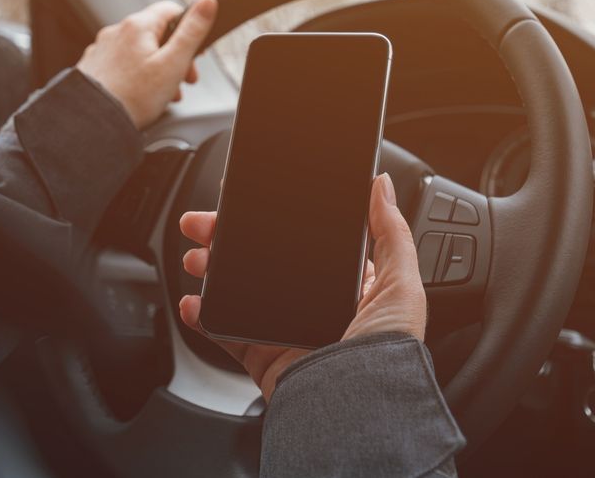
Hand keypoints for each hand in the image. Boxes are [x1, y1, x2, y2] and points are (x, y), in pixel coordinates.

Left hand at [77, 0, 217, 128]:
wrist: (95, 122)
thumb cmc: (134, 97)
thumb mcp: (173, 63)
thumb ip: (192, 32)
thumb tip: (207, 3)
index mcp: (137, 26)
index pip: (171, 10)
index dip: (189, 29)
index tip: (194, 52)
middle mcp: (115, 32)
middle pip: (155, 34)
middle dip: (174, 56)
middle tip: (182, 80)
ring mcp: (101, 50)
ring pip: (138, 52)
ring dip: (156, 69)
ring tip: (162, 94)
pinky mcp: (92, 68)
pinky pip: (121, 66)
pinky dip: (135, 78)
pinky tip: (139, 96)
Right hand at [178, 173, 426, 400]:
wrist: (359, 408)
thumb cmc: (388, 353)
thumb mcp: (401, 285)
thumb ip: (391, 233)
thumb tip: (382, 186)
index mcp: (347, 288)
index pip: (303, 243)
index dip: (273, 222)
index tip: (247, 203)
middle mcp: (314, 309)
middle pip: (262, 263)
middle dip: (229, 240)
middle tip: (205, 224)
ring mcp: (285, 333)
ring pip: (239, 293)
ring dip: (212, 272)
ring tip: (196, 259)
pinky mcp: (264, 359)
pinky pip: (226, 334)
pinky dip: (204, 318)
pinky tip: (193, 302)